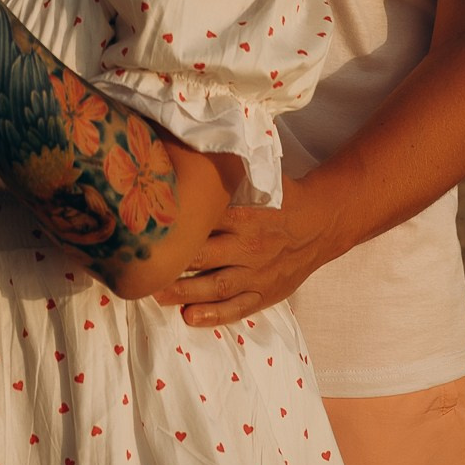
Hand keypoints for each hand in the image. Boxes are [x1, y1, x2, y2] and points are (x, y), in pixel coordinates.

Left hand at [152, 174, 330, 325]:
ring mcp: (258, 273)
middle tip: (142, 266)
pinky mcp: (266, 293)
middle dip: (173, 264)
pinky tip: (190, 317)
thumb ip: (231, 173)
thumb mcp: (262, 179)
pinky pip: (238, 308)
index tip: (150, 228)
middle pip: (206, 257)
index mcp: (247, 215)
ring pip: (217, 287)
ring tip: (156, 295)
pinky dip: (214, 315)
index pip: (207, 221)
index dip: (179, 226)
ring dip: (185, 293)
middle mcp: (250, 246)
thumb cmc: (284, 197)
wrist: (322, 223)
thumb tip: (196, 148)